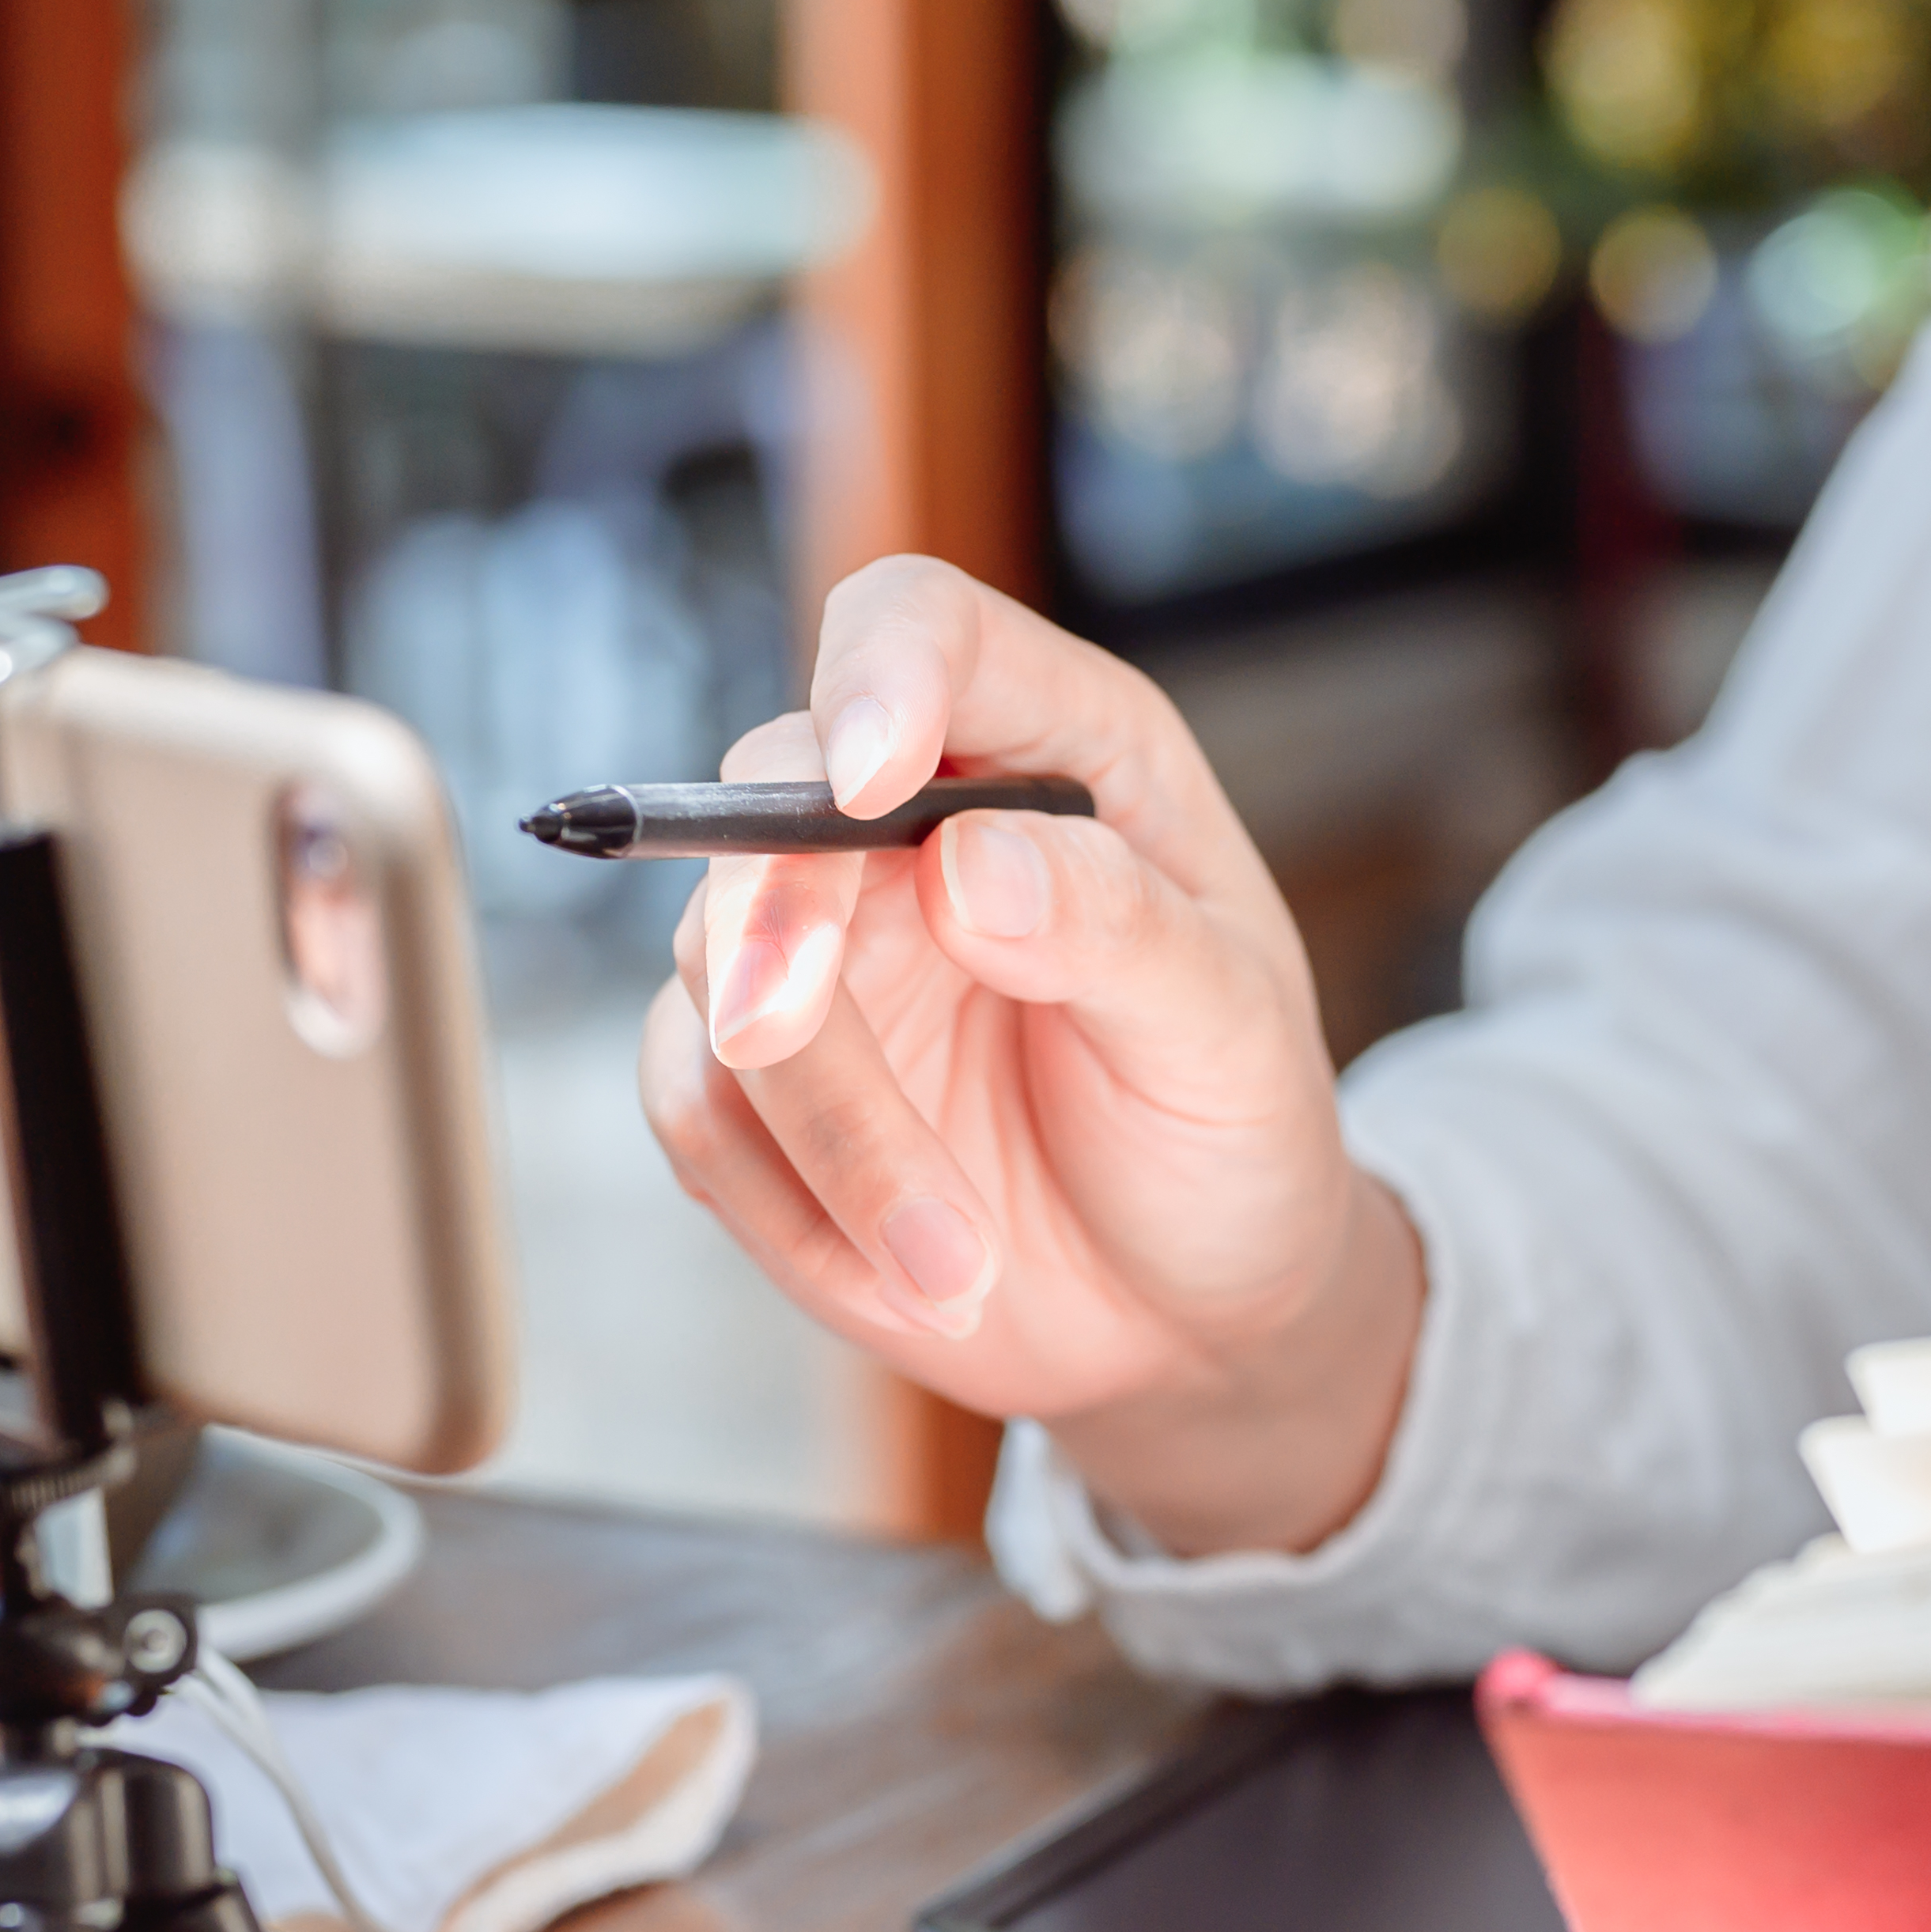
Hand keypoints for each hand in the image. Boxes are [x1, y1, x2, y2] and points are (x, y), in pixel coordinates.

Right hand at [638, 555, 1422, 1556]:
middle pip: (765, 798)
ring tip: (959, 1262)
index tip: (865, 780)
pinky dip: (789, 1205)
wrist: (1194, 1304)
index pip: (920, 627)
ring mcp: (820, 946)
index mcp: (1055, 749)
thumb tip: (966, 860)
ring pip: (722, 977)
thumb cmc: (1233, 1130)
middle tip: (785, 1036)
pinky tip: (915, 1274)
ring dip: (828, 1136)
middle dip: (773, 927)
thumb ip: (1115, 931)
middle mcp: (912, 821)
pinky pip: (697, 1108)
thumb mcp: (1228, 1035)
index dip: (874, 674)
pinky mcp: (759, 1075)